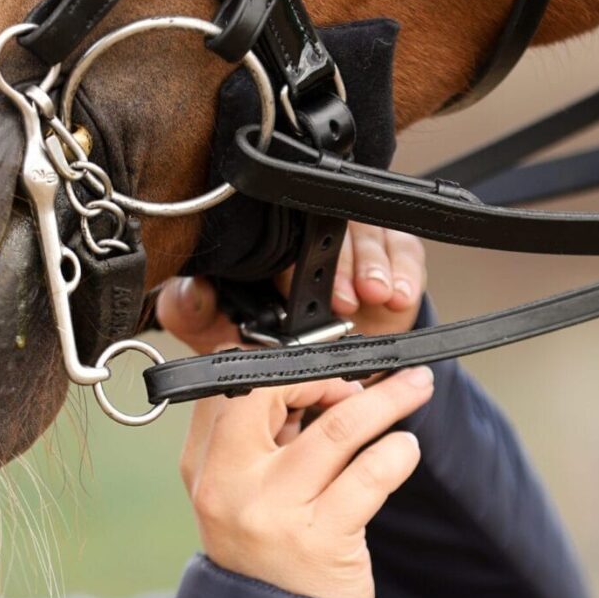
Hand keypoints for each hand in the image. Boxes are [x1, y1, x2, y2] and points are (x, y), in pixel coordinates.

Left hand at [157, 223, 426, 350]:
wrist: (325, 371)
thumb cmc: (264, 343)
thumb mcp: (216, 331)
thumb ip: (192, 310)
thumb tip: (192, 287)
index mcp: (271, 243)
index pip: (282, 231)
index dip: (293, 258)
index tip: (297, 288)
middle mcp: (314, 233)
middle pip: (335, 226)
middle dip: (344, 263)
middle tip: (347, 296)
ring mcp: (357, 241)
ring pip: (372, 234)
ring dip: (375, 265)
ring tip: (375, 294)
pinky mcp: (394, 253)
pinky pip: (405, 248)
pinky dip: (406, 270)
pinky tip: (399, 294)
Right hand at [180, 365, 433, 597]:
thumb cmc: (268, 556)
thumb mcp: (244, 495)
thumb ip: (267, 440)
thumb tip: (325, 378)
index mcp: (204, 466)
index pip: (232, 386)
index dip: (281, 367)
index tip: (321, 373)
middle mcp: (230, 485)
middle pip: (272, 394)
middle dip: (327, 377)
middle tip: (361, 385)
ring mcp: (274, 513)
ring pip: (337, 428)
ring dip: (387, 400)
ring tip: (415, 387)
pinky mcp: (321, 540)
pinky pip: (372, 473)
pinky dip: (399, 451)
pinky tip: (406, 449)